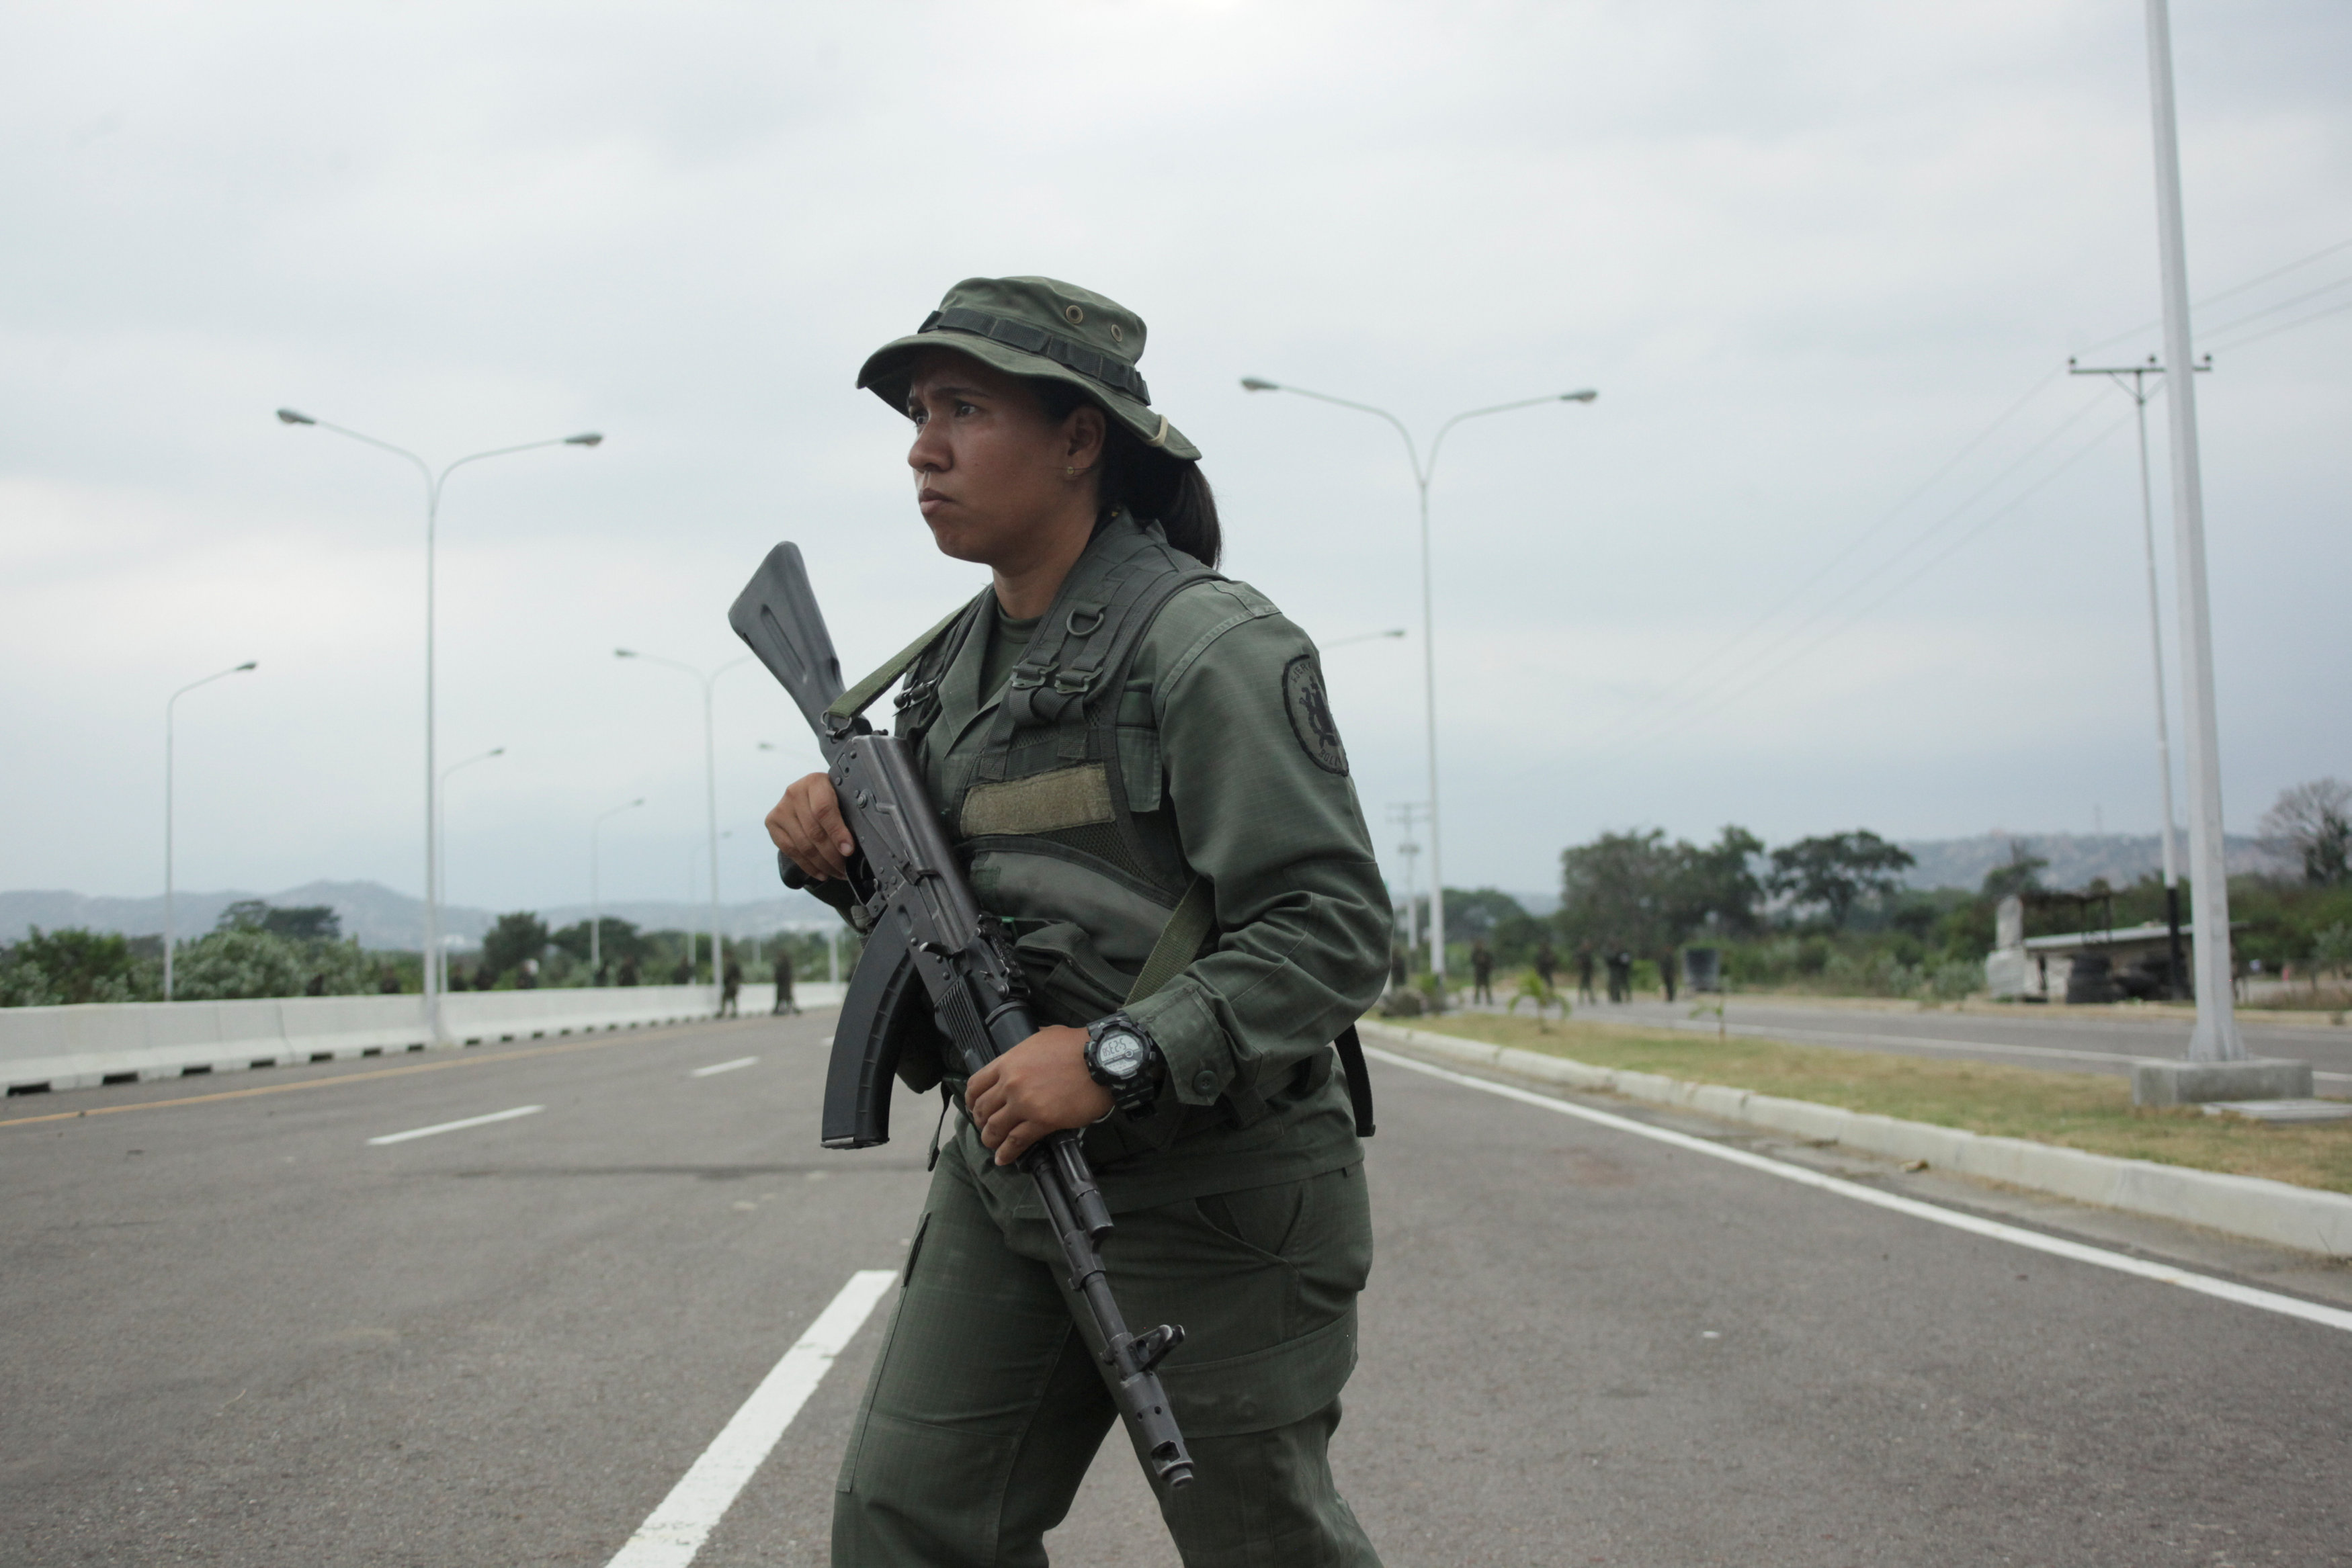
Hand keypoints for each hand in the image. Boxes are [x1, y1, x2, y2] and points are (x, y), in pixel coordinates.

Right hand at [765, 772, 856, 880]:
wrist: (809, 792)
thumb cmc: (832, 796)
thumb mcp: (842, 797)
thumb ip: (848, 815)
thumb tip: (854, 846)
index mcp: (815, 782)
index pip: (824, 810)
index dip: (837, 833)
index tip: (849, 851)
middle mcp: (794, 792)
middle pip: (814, 832)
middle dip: (832, 856)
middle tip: (846, 869)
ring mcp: (781, 808)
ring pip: (803, 845)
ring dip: (822, 865)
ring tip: (837, 873)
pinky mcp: (772, 822)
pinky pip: (790, 851)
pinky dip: (808, 866)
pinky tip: (822, 873)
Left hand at [965, 1026, 1111, 1165]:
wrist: (1101, 1060)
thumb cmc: (1077, 1046)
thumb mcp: (1045, 1035)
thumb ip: (1029, 1045)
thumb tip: (1028, 1048)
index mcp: (1009, 1062)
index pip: (976, 1084)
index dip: (971, 1100)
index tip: (974, 1107)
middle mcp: (1011, 1083)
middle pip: (982, 1109)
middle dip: (980, 1121)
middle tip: (985, 1128)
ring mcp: (1024, 1103)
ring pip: (995, 1128)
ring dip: (991, 1139)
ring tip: (993, 1145)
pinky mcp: (1041, 1121)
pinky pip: (1016, 1141)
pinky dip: (1007, 1152)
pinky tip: (1003, 1158)